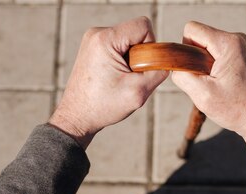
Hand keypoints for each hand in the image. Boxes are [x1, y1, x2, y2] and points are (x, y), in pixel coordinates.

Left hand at [49, 17, 167, 149]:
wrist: (77, 117)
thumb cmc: (102, 107)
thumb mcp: (139, 92)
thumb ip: (159, 72)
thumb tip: (168, 61)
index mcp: (105, 40)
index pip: (143, 25)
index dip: (151, 46)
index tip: (141, 68)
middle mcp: (96, 34)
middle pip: (136, 32)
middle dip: (141, 55)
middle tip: (129, 78)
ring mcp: (93, 39)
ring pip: (128, 40)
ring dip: (132, 59)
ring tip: (120, 79)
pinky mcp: (93, 47)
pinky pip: (119, 46)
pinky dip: (123, 61)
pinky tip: (114, 78)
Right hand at [171, 22, 245, 156]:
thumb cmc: (236, 109)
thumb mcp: (202, 95)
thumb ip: (182, 76)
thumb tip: (174, 67)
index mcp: (228, 43)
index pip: (192, 29)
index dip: (184, 50)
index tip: (194, 71)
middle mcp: (237, 39)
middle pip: (199, 38)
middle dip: (194, 59)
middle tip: (208, 83)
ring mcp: (241, 47)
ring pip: (207, 47)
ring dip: (203, 66)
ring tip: (216, 85)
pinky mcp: (242, 55)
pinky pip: (216, 54)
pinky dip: (213, 69)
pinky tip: (222, 85)